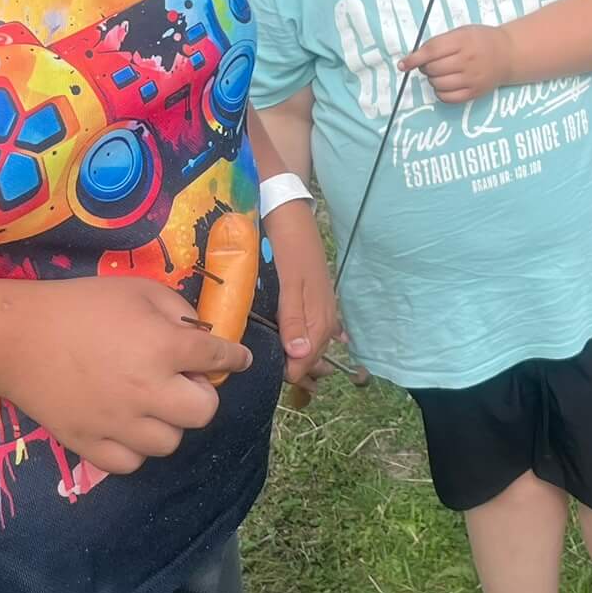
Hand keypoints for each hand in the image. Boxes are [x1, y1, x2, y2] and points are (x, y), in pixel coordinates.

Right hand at [0, 276, 251, 477]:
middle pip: (204, 412)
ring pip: (170, 442)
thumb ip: (178, 311)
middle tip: (183, 381)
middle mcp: (148, 390)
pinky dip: (136, 447)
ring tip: (152, 403)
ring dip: (169, 422)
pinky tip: (128, 425)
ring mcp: (118, 423)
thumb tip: (202, 335)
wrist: (18, 337)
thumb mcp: (139, 290)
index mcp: (164, 347)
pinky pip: (131, 463)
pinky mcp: (89, 444)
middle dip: (201, 395)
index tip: (239, 359)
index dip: (235, 357)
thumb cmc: (83, 304)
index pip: (220, 358)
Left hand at [264, 201, 344, 395]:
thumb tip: (298, 355)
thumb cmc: (287, 248)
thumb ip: (293, 319)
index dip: (288, 373)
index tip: (266, 378)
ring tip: (286, 372)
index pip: (305, 361)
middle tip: (271, 379)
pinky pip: (317, 328)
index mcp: (318, 318)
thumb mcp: (289, 284)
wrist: (289, 213)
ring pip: (315, 343)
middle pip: (313, 356)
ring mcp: (322, 306)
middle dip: (297, 371)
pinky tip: (304, 345)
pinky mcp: (316, 297)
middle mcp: (324, 316)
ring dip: (303, 358)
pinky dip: (309, 341)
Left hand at [400, 23, 513, 104]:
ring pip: (437, 84)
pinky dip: (440, 92)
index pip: (431, 51)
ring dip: (433, 79)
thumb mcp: (462, 32)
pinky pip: (447, 98)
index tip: (403, 64)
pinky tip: (445, 84)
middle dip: (426, 67)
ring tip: (441, 73)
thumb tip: (414, 58)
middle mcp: (467, 60)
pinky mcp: (474, 92)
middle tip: (432, 63)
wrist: (508, 54)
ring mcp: (471, 78)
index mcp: (463, 41)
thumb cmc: (481, 40)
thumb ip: (439, 43)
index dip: (414, 59)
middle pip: (432, 69)